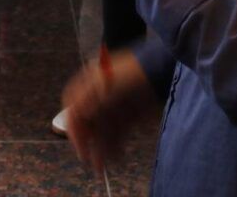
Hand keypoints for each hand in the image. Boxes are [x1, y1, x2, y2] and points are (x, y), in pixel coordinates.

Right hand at [62, 47, 159, 170]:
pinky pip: (119, 134)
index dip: (73, 127)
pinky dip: (116, 146)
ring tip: (101, 166)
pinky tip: (116, 157)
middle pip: (90, 123)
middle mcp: (102, 97)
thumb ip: (90, 102)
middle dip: (88, 142)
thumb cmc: (132, 74)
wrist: (162, 71)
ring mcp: (117, 107)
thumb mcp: (106, 86)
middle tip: (88, 160)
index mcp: (91, 85)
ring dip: (101, 148)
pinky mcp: (131, 116)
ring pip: (104, 131)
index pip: (75, 107)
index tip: (78, 144)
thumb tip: (76, 115)